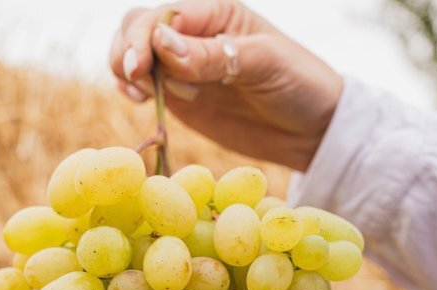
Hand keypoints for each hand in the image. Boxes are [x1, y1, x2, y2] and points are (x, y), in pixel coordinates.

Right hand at [110, 0, 342, 170]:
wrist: (309, 129)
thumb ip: (212, 54)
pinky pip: (143, 86)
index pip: (163, 14)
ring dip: (127, 71)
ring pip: (134, 55)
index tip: (141, 69)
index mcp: (216, 13)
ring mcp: (184, 68)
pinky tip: (141, 102)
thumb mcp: (262, 63)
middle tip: (137, 85)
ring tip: (142, 96)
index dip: (144, 38)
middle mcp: (194, 35)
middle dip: (128, 51)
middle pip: (138, 27)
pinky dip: (132, 90)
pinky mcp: (181, 98)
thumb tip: (161, 44)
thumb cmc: (298, 85)